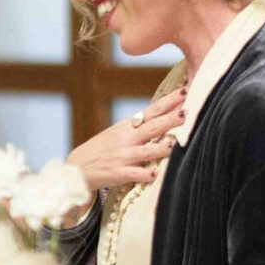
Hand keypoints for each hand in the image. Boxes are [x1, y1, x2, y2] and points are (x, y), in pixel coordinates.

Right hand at [66, 88, 186, 202]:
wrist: (76, 169)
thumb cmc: (104, 150)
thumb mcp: (119, 132)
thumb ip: (142, 125)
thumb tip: (170, 112)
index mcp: (128, 126)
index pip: (153, 110)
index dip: (169, 101)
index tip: (186, 90)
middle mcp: (127, 139)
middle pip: (152, 127)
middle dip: (170, 120)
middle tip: (187, 112)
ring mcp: (122, 156)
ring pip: (145, 151)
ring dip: (160, 148)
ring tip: (174, 145)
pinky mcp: (117, 173)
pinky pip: (133, 174)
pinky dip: (144, 174)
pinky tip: (155, 175)